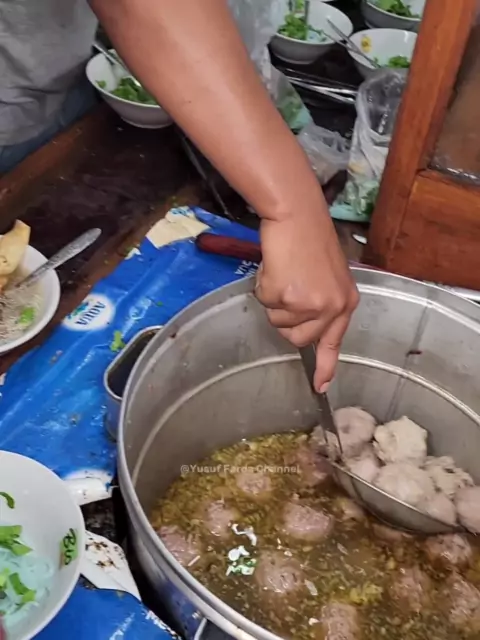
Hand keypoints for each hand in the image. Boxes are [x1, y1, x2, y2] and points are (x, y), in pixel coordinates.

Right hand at [255, 210, 358, 391]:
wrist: (298, 216)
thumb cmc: (310, 239)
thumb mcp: (328, 276)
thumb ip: (322, 302)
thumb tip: (304, 326)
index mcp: (345, 302)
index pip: (335, 341)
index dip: (326, 366)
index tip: (320, 386)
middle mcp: (332, 307)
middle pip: (298, 338)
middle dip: (285, 320)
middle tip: (286, 291)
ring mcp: (311, 304)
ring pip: (279, 322)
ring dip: (274, 301)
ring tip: (284, 273)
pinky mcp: (289, 296)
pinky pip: (265, 303)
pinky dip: (263, 286)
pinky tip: (276, 267)